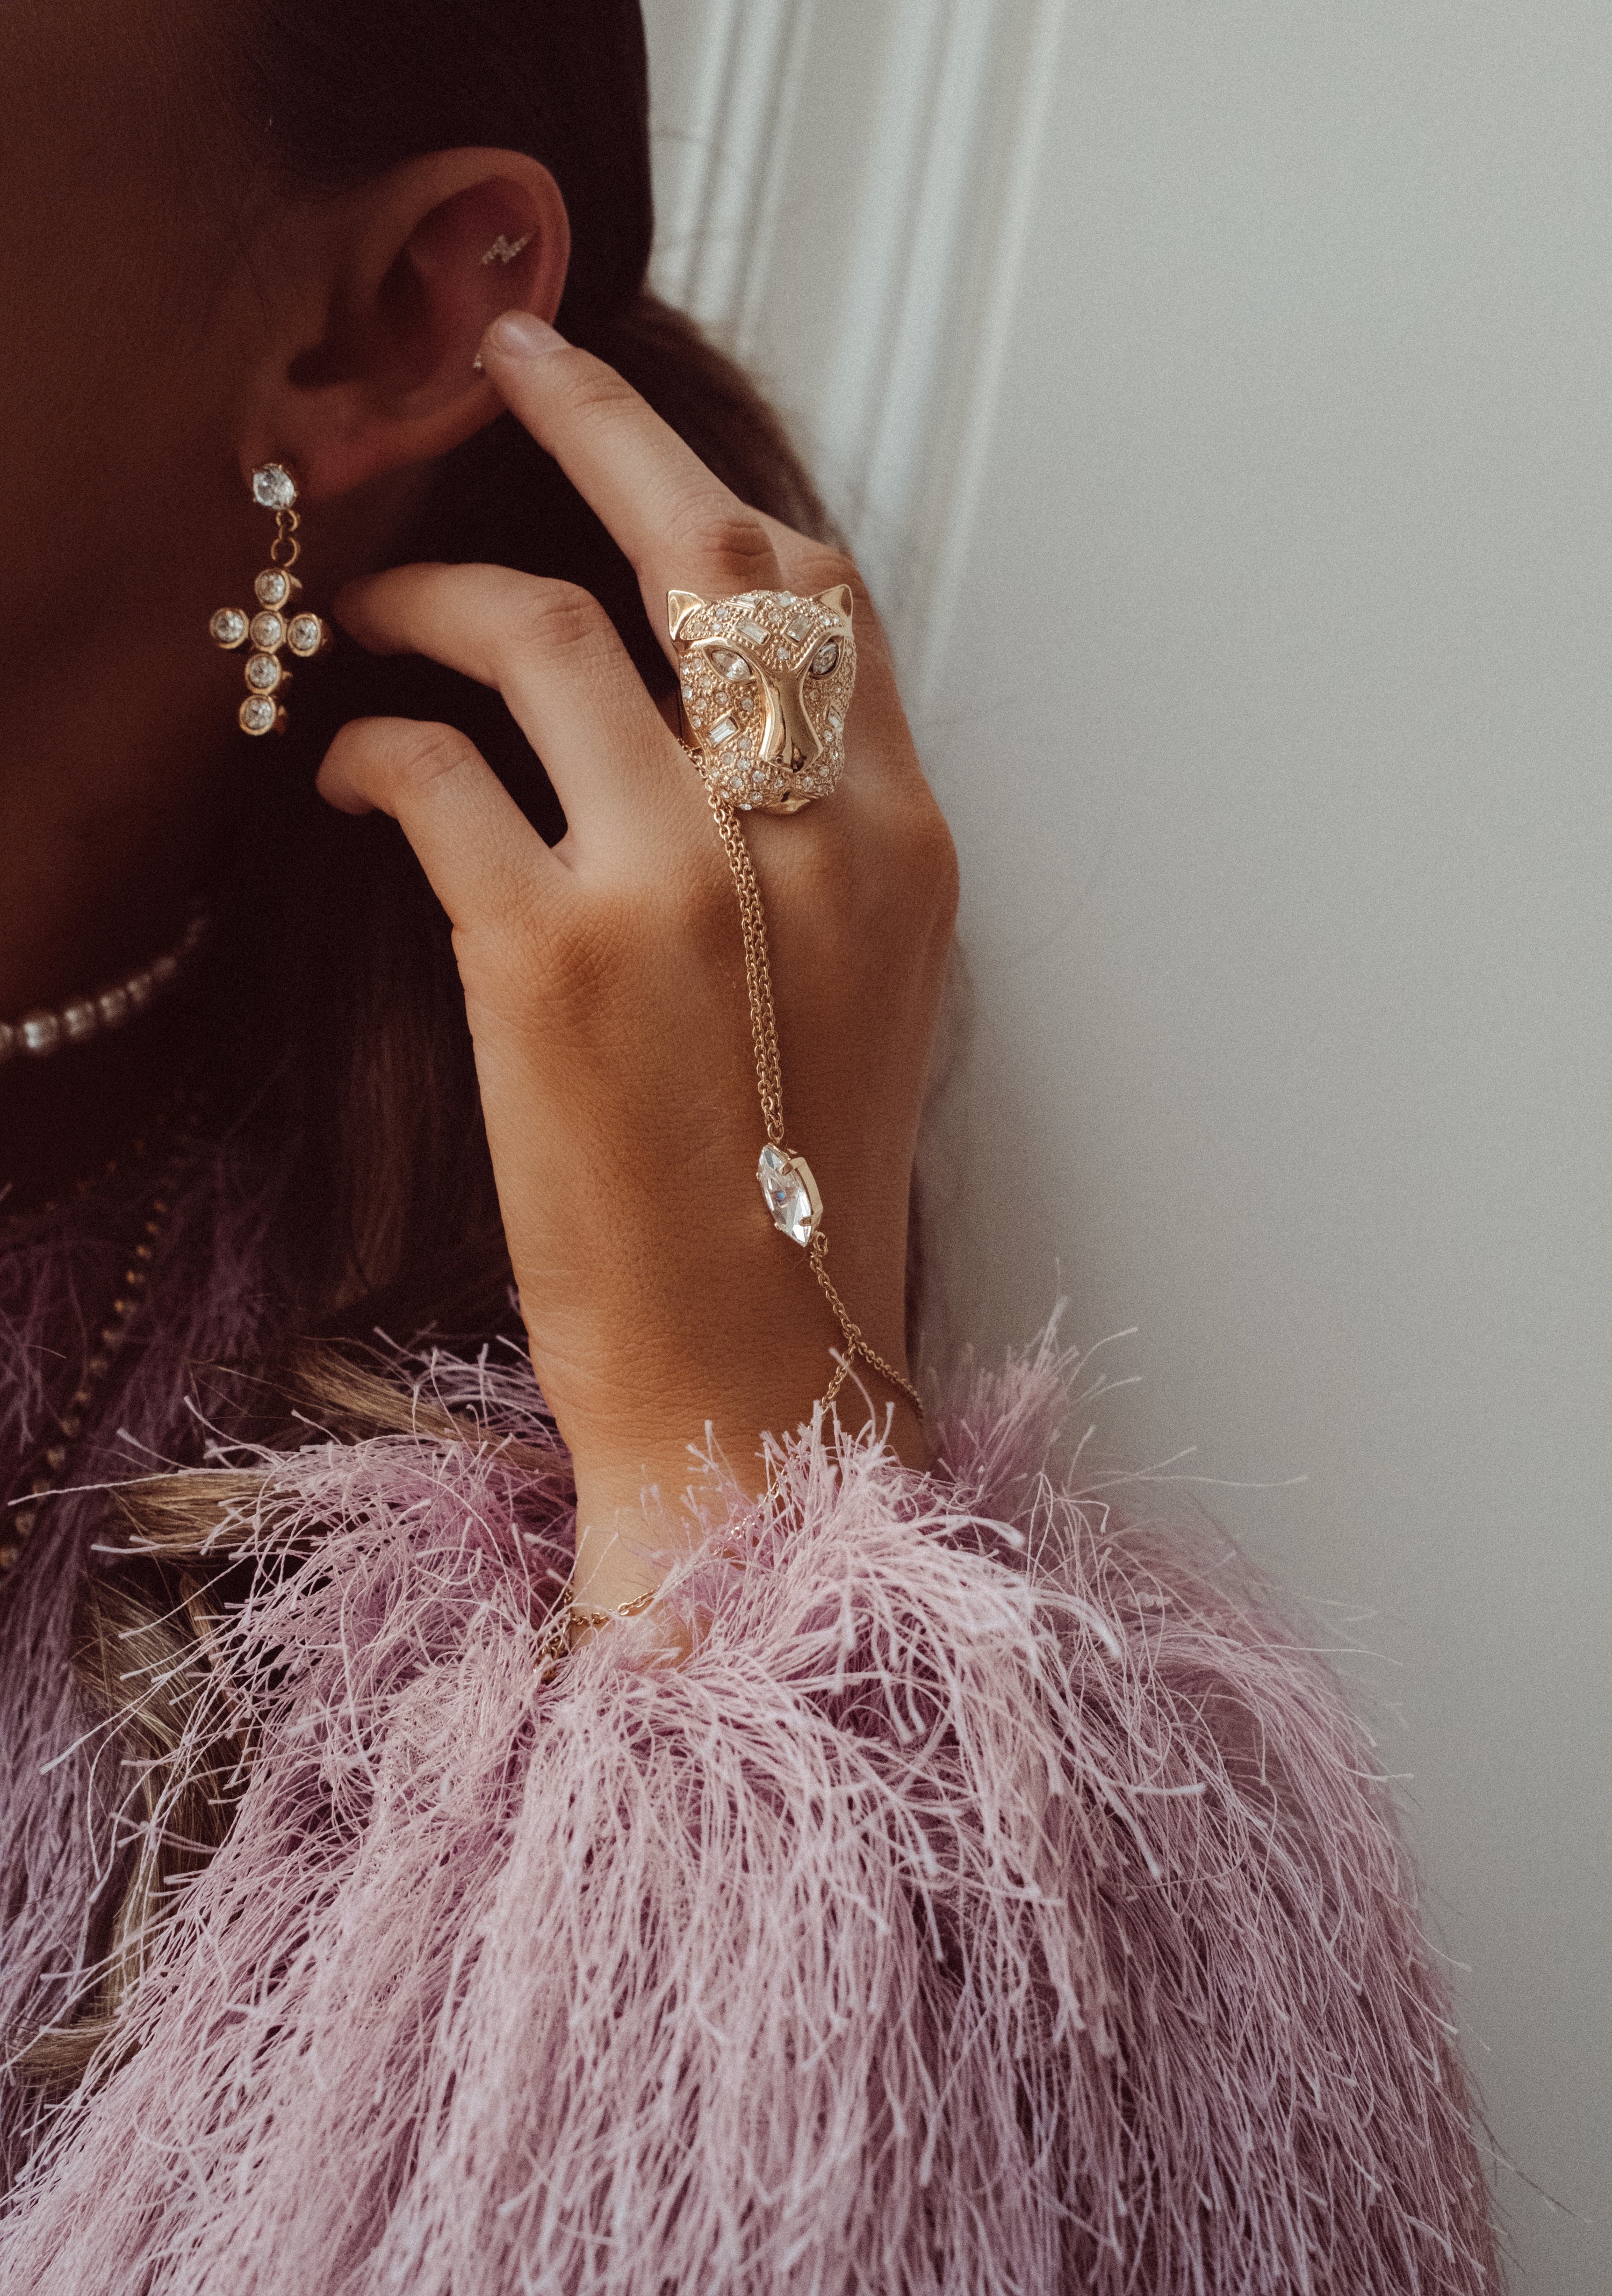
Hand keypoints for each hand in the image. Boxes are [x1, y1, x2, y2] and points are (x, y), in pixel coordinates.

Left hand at [317, 312, 957, 1614]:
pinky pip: (439, 772)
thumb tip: (690, 725)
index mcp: (900, 847)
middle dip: (597, 424)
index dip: (708, 485)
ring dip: (443, 593)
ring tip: (370, 609)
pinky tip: (347, 769)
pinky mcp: (554, 959)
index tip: (618, 427)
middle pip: (711, 553)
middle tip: (508, 367)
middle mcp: (811, 838)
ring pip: (555, 632)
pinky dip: (376, 744)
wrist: (758, 1379)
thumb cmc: (795, 1204)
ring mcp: (684, 886)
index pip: (819, 598)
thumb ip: (807, 847)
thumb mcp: (860, 998)